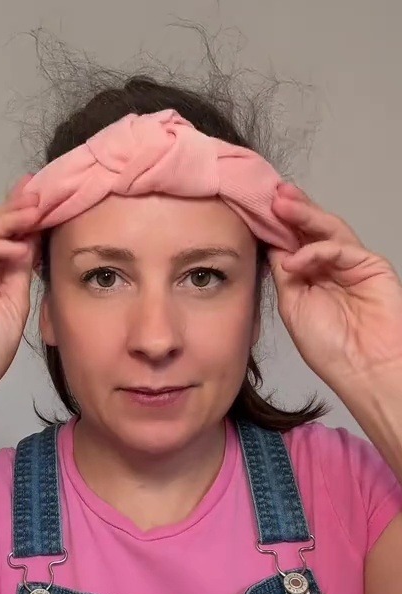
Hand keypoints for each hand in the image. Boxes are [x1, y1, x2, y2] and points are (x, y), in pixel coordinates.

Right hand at [0, 176, 40, 404]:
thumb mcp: (15, 305)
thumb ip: (21, 273)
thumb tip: (33, 242)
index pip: (11, 239)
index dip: (29, 221)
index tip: (52, 202)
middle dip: (19, 210)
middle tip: (41, 193)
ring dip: (8, 222)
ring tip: (33, 212)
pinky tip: (15, 246)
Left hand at [268, 183, 401, 395]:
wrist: (363, 369)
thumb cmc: (331, 348)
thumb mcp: (293, 307)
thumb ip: (284, 275)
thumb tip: (270, 246)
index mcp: (309, 276)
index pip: (291, 242)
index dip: (274, 226)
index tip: (253, 208)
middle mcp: (330, 266)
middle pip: (308, 230)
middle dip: (289, 211)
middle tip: (269, 194)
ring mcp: (351, 263)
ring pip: (326, 230)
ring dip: (303, 215)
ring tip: (280, 202)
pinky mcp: (370, 265)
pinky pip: (341, 248)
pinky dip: (316, 250)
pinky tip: (295, 257)